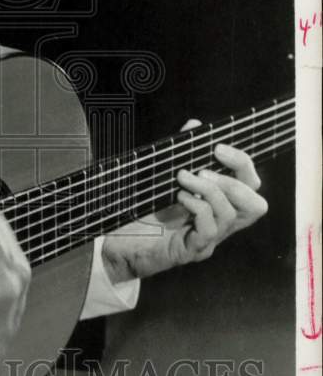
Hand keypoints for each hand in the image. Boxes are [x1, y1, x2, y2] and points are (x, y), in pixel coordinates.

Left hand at [101, 118, 267, 282]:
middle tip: (203, 168)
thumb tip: (194, 124)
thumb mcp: (162, 177)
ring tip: (183, 178)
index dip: (242, 164)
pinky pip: (210, 230)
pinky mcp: (192, 251)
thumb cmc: (142, 210)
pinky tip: (180, 198)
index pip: (250, 184)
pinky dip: (198, 207)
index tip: (217, 147)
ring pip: (231, 214)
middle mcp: (220, 224)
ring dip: (209, 190)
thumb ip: (180, 152)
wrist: (118, 242)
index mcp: (218, 204)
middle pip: (256, 205)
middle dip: (234, 180)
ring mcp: (209, 239)